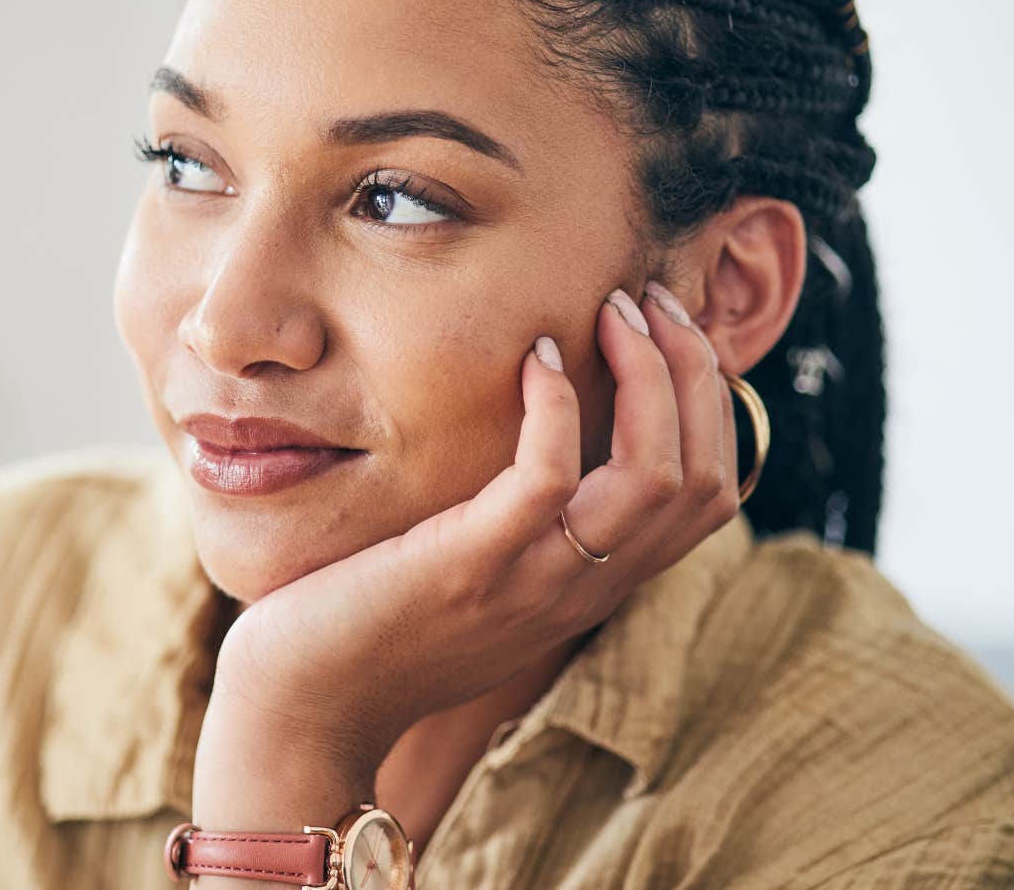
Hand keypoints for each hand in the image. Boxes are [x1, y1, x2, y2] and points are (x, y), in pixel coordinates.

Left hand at [192, 282, 739, 832]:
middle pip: (700, 478)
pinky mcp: (468, 568)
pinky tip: (532, 357)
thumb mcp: (473, 574)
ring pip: (651, 476)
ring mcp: (531, 583)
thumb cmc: (369, 627)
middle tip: (646, 302)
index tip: (666, 334)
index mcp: (590, 587)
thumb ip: (519, 525)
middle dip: (691, 373)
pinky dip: (555, 407)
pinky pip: (548, 480)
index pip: (710, 497)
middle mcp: (580, 590)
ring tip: (608, 313)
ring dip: (647, 376)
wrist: (303, 711)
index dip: (709, 405)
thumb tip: (536, 440)